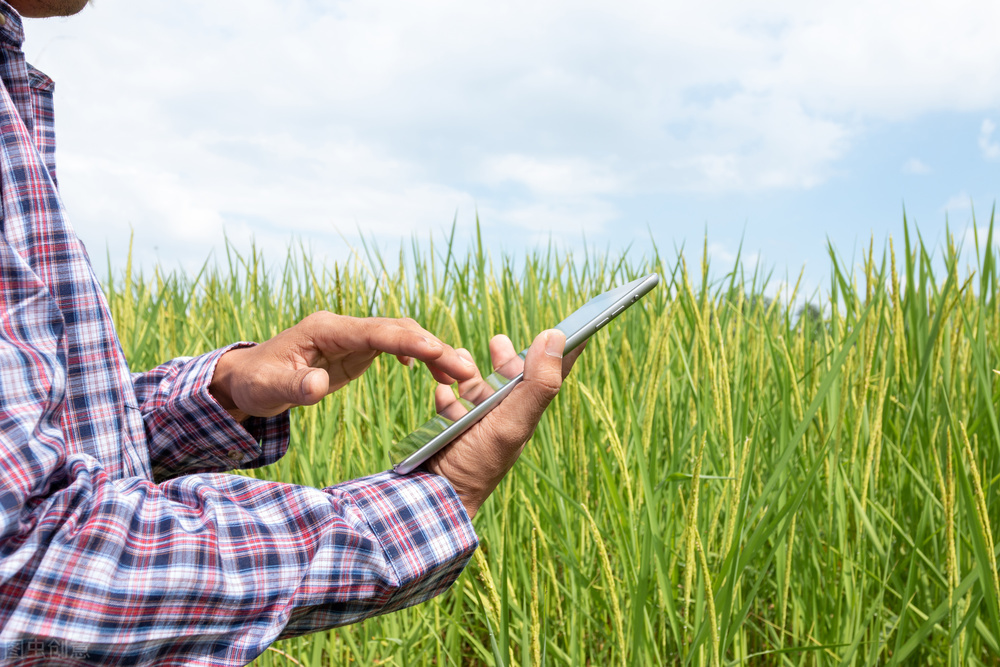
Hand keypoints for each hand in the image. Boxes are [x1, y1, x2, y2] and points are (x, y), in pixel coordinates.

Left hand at [210, 312, 477, 420]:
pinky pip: (393, 347)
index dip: (409, 341)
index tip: (439, 351)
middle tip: (466, 371)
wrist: (247, 379)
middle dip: (434, 347)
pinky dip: (416, 356)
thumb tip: (318, 387)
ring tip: (460, 374)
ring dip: (431, 352)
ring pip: (401, 336)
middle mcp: (344, 328)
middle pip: (398, 330)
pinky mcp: (355, 350)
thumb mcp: (270, 389)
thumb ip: (296, 387)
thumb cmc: (257, 382)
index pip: (376, 332)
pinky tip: (430, 372)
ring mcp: (352, 337)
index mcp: (326, 330)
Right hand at [424, 329, 584, 517]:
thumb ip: (536, 384)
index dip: (562, 350)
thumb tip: (556, 337)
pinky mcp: (453, 425)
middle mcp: (505, 415)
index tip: (570, 325)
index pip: (551, 375)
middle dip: (506, 357)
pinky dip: (446, 390)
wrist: (437, 493)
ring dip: (468, 369)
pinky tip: (442, 391)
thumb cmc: (479, 463)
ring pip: (478, 384)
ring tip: (459, 357)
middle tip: (498, 342)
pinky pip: (451, 399)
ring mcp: (478, 420)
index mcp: (525, 412)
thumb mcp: (512, 422)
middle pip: (512, 376)